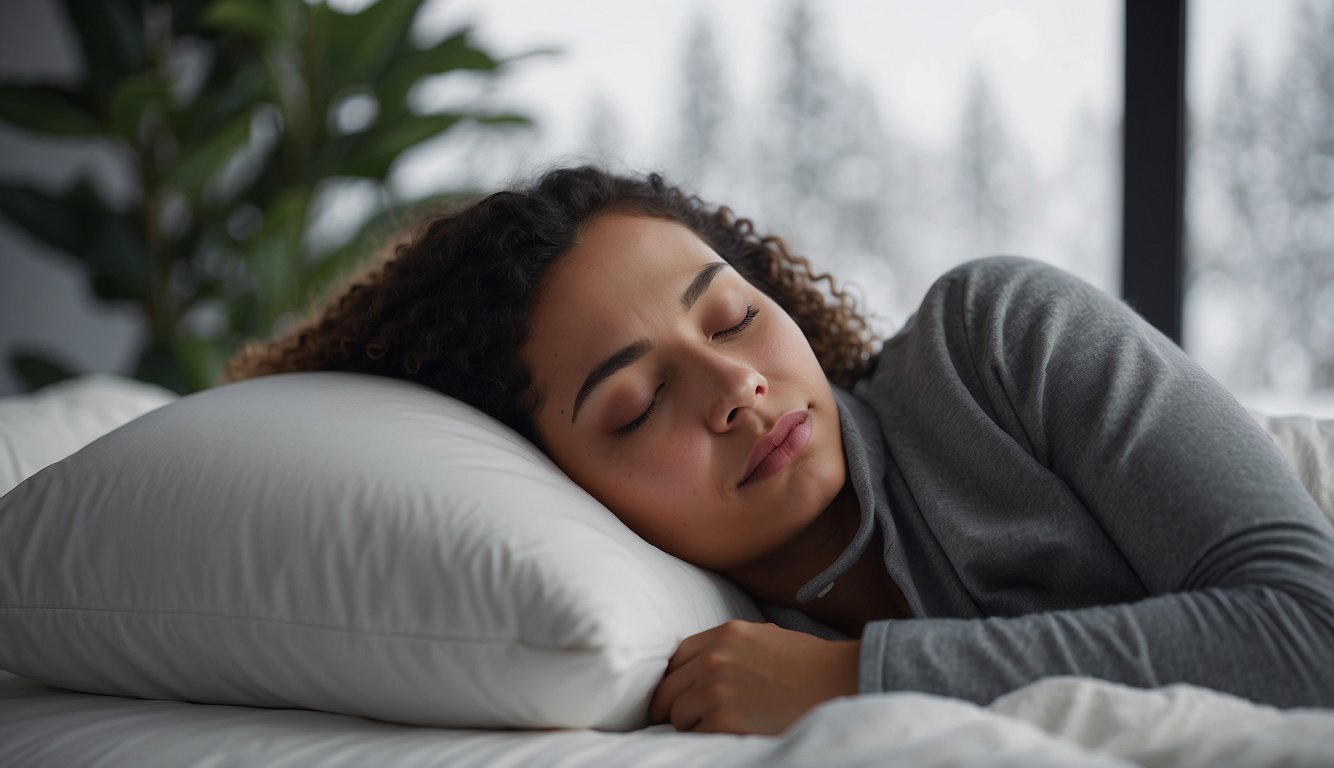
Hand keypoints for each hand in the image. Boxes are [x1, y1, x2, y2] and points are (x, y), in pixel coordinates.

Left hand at [648, 620, 859, 734]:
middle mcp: (714, 658)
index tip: (676, 692)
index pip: (676, 657)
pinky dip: (707, 738)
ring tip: (715, 726)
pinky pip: (696, 735)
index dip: (675, 678)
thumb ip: (728, 647)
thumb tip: (701, 666)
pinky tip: (730, 734)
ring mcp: (715, 689)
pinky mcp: (722, 719)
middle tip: (676, 719)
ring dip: (690, 724)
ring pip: (676, 715)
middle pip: (667, 688)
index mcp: (724, 634)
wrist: (838, 682)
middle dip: (670, 705)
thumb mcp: (763, 637)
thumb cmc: (808, 663)